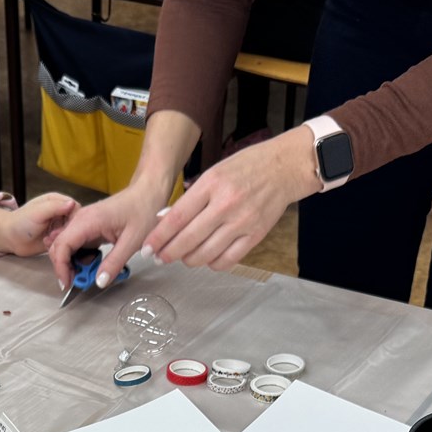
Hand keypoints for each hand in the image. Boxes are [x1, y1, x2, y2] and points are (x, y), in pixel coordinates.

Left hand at [0, 193, 77, 257]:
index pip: (75, 206)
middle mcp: (60, 212)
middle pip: (75, 220)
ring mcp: (59, 226)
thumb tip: (73, 203)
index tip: (68, 225)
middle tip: (56, 235)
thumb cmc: (21, 222)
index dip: (74, 217)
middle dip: (68, 229)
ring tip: (51, 239)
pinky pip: (66, 242)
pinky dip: (61, 245)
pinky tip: (51, 245)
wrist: (10, 238)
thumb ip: (55, 207)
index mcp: (57, 201)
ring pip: (72, 232)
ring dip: (64, 238)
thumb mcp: (38, 212)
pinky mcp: (57, 238)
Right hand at [48, 175, 170, 291]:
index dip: (61, 267)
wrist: (146, 194)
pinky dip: (81, 257)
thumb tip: (100, 282)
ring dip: (73, 263)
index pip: (62, 245)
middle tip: (80, 281)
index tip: (68, 283)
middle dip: (65, 267)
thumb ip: (114, 263)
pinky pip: (76, 244)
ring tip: (91, 271)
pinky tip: (95, 261)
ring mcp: (82, 222)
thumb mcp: (132, 242)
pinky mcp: (87, 226)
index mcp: (89, 220)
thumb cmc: (142, 210)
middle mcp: (81, 219)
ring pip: (65, 246)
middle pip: (58, 246)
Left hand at [145, 126, 316, 272]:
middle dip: (168, 253)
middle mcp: (225, 204)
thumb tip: (165, 221)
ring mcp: (242, 222)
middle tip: (160, 257)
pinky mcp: (255, 235)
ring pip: (205, 254)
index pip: (176, 218)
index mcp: (211, 184)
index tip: (148, 248)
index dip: (158, 237)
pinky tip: (208, 257)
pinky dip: (212, 263)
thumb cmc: (246, 168)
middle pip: (187, 240)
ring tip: (184, 256)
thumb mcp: (214, 173)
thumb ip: (191, 198)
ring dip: (189, 260)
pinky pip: (227, 260)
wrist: (283, 168)